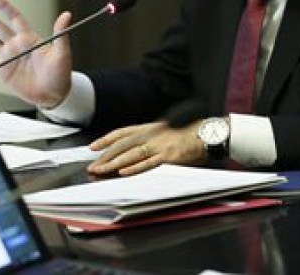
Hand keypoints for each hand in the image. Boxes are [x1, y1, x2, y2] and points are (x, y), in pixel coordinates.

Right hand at [0, 0, 72, 107]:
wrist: (54, 94)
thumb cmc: (61, 73)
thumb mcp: (62, 52)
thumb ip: (61, 33)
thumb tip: (66, 15)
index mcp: (30, 38)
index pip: (14, 17)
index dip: (3, 6)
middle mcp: (17, 45)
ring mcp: (8, 56)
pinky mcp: (2, 70)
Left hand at [88, 120, 205, 175]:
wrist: (207, 134)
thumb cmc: (190, 134)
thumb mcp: (166, 131)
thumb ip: (152, 138)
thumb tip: (136, 149)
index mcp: (151, 128)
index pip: (123, 133)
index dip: (106, 139)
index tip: (93, 146)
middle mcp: (152, 134)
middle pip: (123, 144)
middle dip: (105, 155)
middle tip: (92, 165)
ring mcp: (160, 144)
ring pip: (131, 154)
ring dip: (113, 163)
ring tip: (101, 170)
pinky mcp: (168, 155)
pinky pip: (148, 162)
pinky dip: (135, 167)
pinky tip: (123, 171)